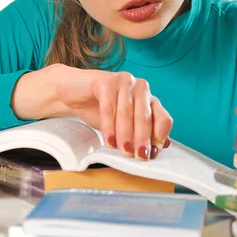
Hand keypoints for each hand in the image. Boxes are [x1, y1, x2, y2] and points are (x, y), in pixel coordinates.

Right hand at [12, 64, 172, 159]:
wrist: (72, 93)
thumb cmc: (100, 109)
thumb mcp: (122, 126)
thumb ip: (139, 134)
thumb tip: (160, 147)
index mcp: (149, 99)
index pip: (163, 118)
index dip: (158, 137)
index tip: (150, 154)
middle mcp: (140, 88)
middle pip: (146, 116)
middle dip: (142, 139)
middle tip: (138, 156)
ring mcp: (124, 81)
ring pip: (127, 112)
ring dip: (126, 135)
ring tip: (123, 151)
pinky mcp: (106, 80)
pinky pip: (109, 106)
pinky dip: (109, 126)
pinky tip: (108, 141)